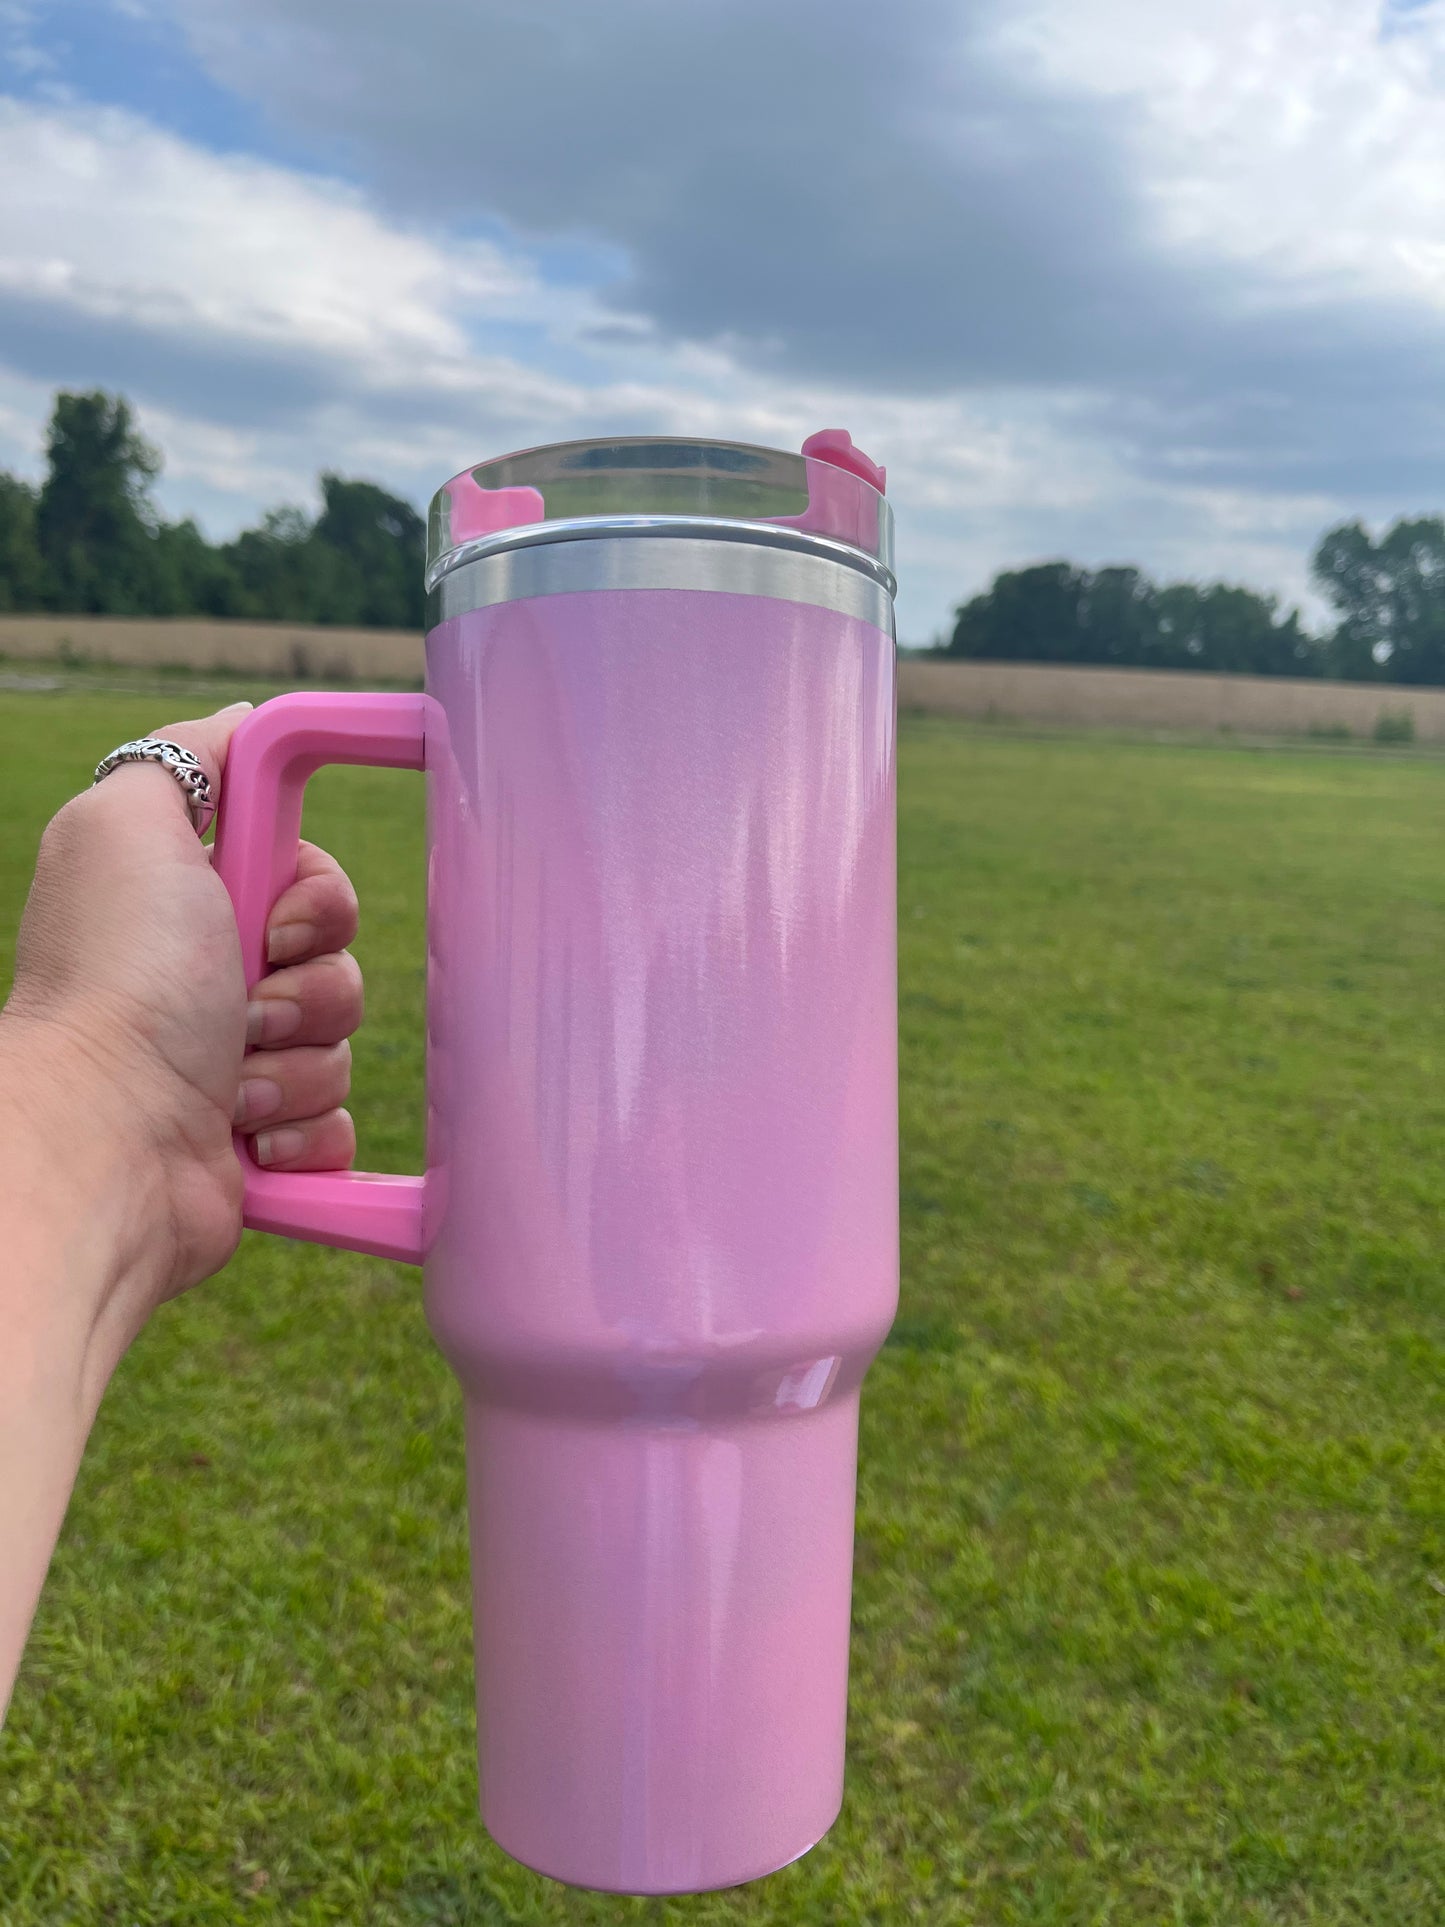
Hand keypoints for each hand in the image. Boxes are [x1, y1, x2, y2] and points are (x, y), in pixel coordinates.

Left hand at [0, 701, 363, 1351]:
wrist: (111, 1140)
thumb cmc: (122, 981)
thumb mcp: (132, 821)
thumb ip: (185, 756)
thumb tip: (244, 725)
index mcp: (185, 905)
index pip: (308, 875)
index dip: (312, 893)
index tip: (272, 914)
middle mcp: (206, 979)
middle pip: (337, 957)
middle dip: (310, 983)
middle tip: (244, 1003)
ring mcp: (236, 1063)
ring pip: (341, 1042)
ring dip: (299, 1063)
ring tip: (233, 1085)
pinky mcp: (262, 1140)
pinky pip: (340, 1124)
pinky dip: (305, 1131)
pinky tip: (248, 1137)